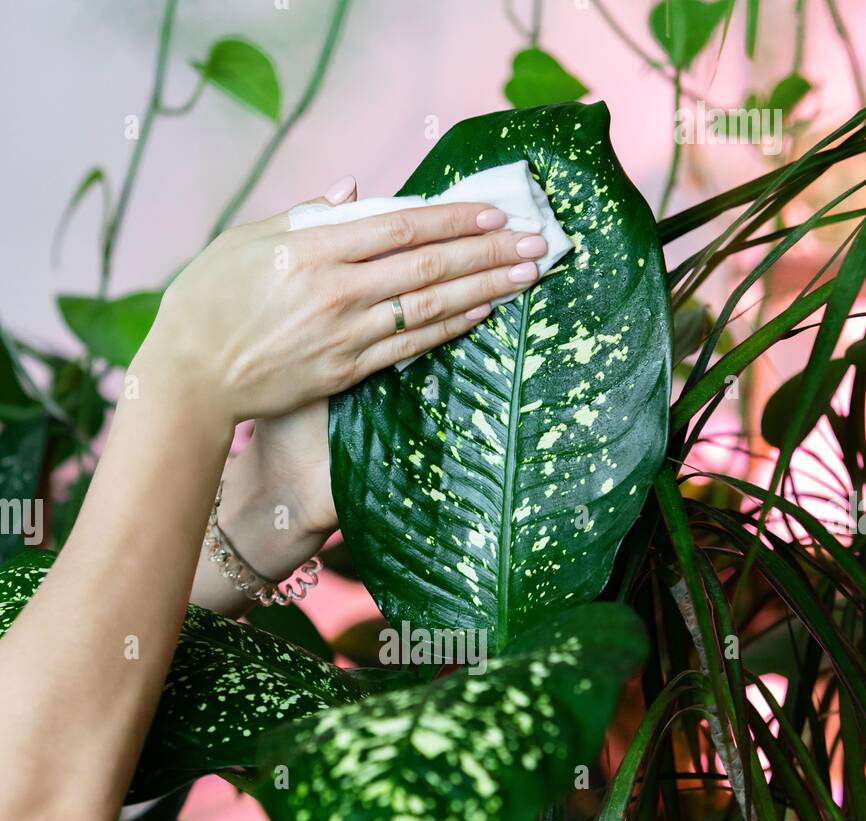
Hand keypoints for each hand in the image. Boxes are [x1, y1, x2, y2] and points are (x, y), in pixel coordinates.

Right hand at [134, 178, 547, 433]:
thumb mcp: (246, 241)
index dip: (454, 217)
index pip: (401, 225)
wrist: (189, 379)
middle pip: (428, 265)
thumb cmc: (208, 302)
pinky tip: (483, 313)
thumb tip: (353, 190)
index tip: (494, 211)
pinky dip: (450, 328)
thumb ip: (305, 214)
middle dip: (488, 251)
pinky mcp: (345, 372)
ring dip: (485, 288)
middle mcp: (336, 291)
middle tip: (538, 242)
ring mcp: (344, 335)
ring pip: (429, 307)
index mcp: (312, 249)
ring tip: (527, 276)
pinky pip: (410, 346)